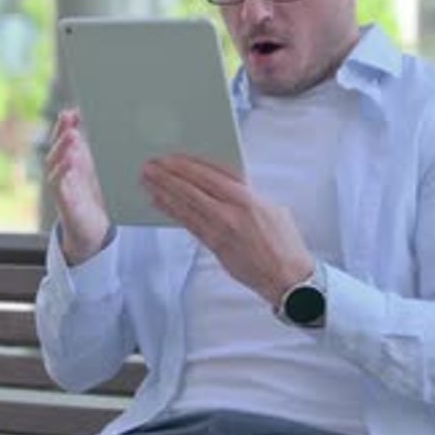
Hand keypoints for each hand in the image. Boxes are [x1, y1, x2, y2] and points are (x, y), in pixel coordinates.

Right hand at [46, 108, 109, 264]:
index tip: (72, 110)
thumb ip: (93, 150)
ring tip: (72, 135)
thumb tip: (99, 127)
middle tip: (69, 117)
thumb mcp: (95, 170)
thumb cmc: (92, 197)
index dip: (66, 124)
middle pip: (56, 146)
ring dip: (62, 147)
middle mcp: (60, 170)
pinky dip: (62, 170)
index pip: (64, 138)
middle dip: (61, 131)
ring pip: (53, 162)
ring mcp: (59, 185)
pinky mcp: (62, 201)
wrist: (91, 230)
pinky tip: (69, 160)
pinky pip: (58, 183)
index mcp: (70, 161)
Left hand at [141, 154, 314, 305]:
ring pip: (186, 205)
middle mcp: (232, 212)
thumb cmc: (284, 243)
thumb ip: (246, 196)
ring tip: (147, 180)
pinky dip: (172, 211)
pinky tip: (159, 203)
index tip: (171, 157)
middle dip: (169, 176)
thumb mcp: (271, 209)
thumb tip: (224, 187)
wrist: (288, 276)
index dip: (188, 165)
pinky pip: (189, 224)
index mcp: (248, 199)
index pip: (212, 175)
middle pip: (193, 188)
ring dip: (164, 191)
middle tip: (150, 165)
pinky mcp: (215, 246)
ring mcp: (221, 230)